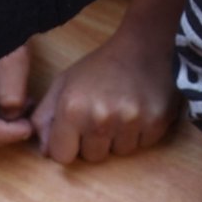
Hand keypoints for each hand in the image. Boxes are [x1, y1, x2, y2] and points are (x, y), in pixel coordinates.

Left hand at [31, 31, 179, 162]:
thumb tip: (45, 151)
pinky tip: (140, 108)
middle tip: (103, 114)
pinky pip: (144, 144)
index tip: (78, 130)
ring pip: (120, 152)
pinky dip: (142, 131)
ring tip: (123, 109)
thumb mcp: (63, 83)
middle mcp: (101, 118)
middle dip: (95, 141)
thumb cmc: (99, 66)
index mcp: (73, 109)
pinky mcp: (157, 121)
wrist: (142, 45)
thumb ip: (44, 117)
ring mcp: (131, 121)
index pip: (63, 156)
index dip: (69, 144)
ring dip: (120, 137)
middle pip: (93, 157)